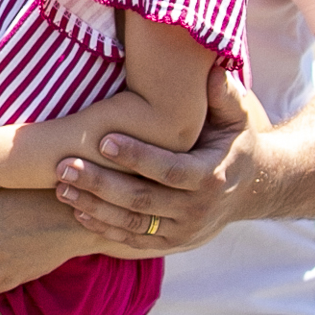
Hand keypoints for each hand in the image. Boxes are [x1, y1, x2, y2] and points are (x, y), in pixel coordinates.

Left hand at [56, 68, 272, 252]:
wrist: (252, 189)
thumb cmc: (234, 142)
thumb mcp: (237, 117)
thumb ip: (223, 95)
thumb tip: (213, 71)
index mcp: (211, 176)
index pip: (170, 170)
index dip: (137, 157)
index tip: (103, 140)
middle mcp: (197, 210)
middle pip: (143, 200)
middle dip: (101, 184)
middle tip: (64, 167)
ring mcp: (183, 231)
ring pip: (133, 224)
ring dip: (94, 207)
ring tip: (62, 187)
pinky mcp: (171, 244)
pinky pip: (133, 240)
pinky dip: (104, 228)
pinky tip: (77, 209)